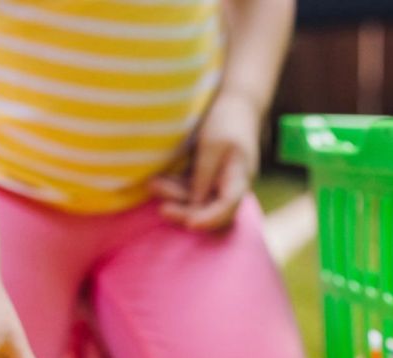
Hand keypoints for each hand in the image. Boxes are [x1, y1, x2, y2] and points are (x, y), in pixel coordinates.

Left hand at [150, 91, 260, 230]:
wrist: (237, 99)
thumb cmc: (228, 118)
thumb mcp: (213, 145)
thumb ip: (203, 175)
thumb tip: (194, 204)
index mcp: (239, 178)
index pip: (227, 208)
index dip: (209, 219)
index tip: (190, 224)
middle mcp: (231, 185)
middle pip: (210, 210)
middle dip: (185, 210)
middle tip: (162, 209)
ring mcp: (220, 181)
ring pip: (197, 200)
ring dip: (175, 195)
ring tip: (152, 184)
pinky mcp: (209, 175)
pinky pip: (191, 188)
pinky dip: (176, 186)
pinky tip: (158, 180)